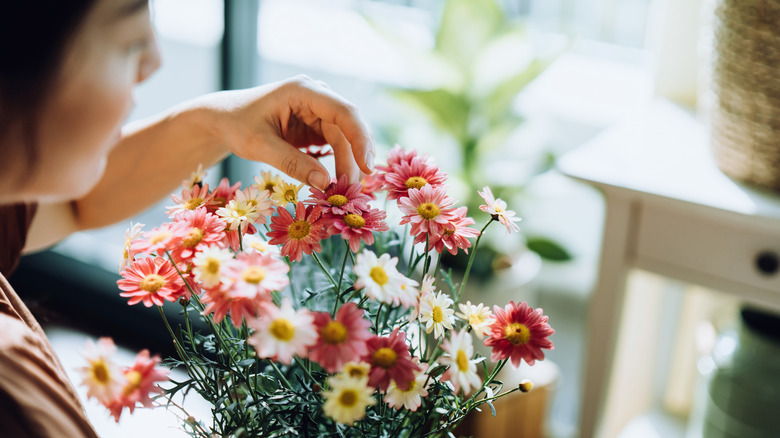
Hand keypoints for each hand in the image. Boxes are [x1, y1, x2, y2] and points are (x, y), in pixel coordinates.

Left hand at [203, 75, 373, 189]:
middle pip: (348, 129)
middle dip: (353, 160)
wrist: (223, 119)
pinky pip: (338, 145)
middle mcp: (317, 97)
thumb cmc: (237, 125)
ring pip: (346, 139)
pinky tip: (338, 183)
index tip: (367, 168)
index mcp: (303, 91)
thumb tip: (326, 184)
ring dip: (348, 165)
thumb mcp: (260, 146)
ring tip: (342, 191)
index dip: (360, 139)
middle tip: (350, 191)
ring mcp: (319, 111)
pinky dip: (340, 164)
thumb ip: (292, 163)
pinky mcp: (317, 126)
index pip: (344, 112)